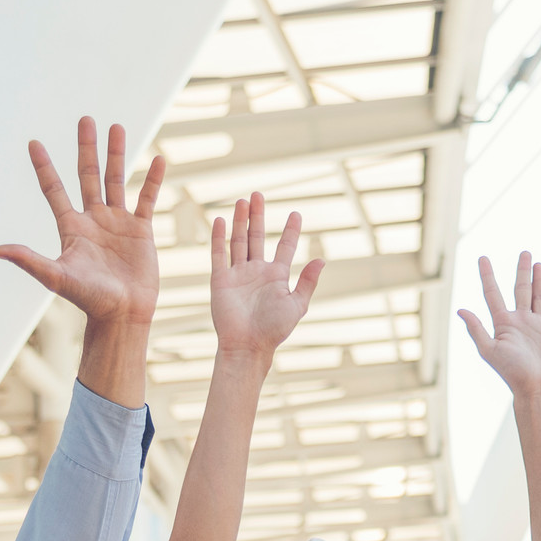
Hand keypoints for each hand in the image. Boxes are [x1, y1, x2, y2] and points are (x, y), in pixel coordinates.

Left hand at [0, 117, 165, 329]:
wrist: (122, 315)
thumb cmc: (89, 299)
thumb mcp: (56, 277)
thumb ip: (28, 260)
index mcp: (71, 227)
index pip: (54, 190)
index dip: (44, 167)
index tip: (34, 143)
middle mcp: (93, 219)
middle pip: (87, 175)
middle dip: (86, 148)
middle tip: (85, 120)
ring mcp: (117, 223)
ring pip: (116, 180)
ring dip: (117, 154)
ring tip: (117, 127)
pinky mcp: (141, 231)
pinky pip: (147, 199)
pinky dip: (153, 180)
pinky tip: (159, 160)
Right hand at [209, 192, 322, 356]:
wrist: (247, 345)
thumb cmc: (274, 329)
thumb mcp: (296, 304)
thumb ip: (307, 282)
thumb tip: (322, 260)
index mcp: (276, 276)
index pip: (285, 247)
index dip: (291, 230)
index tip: (296, 214)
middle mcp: (257, 271)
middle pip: (258, 236)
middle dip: (258, 216)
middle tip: (258, 194)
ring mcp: (238, 274)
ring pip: (239, 241)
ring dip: (240, 221)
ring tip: (242, 201)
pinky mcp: (221, 279)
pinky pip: (219, 254)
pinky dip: (218, 237)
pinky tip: (219, 220)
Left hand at [459, 252, 540, 404]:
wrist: (537, 391)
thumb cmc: (512, 373)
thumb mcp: (490, 350)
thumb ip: (477, 329)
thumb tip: (460, 309)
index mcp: (504, 324)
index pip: (493, 293)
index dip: (487, 275)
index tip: (482, 257)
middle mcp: (521, 323)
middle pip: (520, 290)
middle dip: (522, 271)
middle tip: (525, 253)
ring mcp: (540, 329)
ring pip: (540, 298)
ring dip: (540, 281)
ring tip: (539, 264)